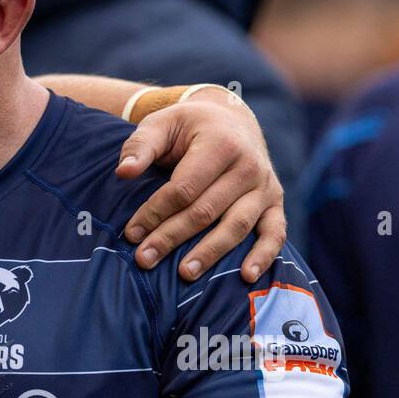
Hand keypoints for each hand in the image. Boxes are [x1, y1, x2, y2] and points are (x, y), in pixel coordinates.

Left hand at [115, 87, 284, 281]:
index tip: (131, 233)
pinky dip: (264, 256)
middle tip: (144, 260)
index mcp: (220, 144)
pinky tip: (247, 277)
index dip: (156, 212)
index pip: (184, 188)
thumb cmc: (188, 127)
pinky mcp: (274, 203)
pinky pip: (275, 232)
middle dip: (172, 237)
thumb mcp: (162, 124)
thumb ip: (141, 145)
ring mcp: (265, 186)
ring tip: (184, 274)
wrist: (231, 120)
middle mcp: (248, 165)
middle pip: (206, 210)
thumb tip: (123, 172)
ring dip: (210, 253)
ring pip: (237, 225)